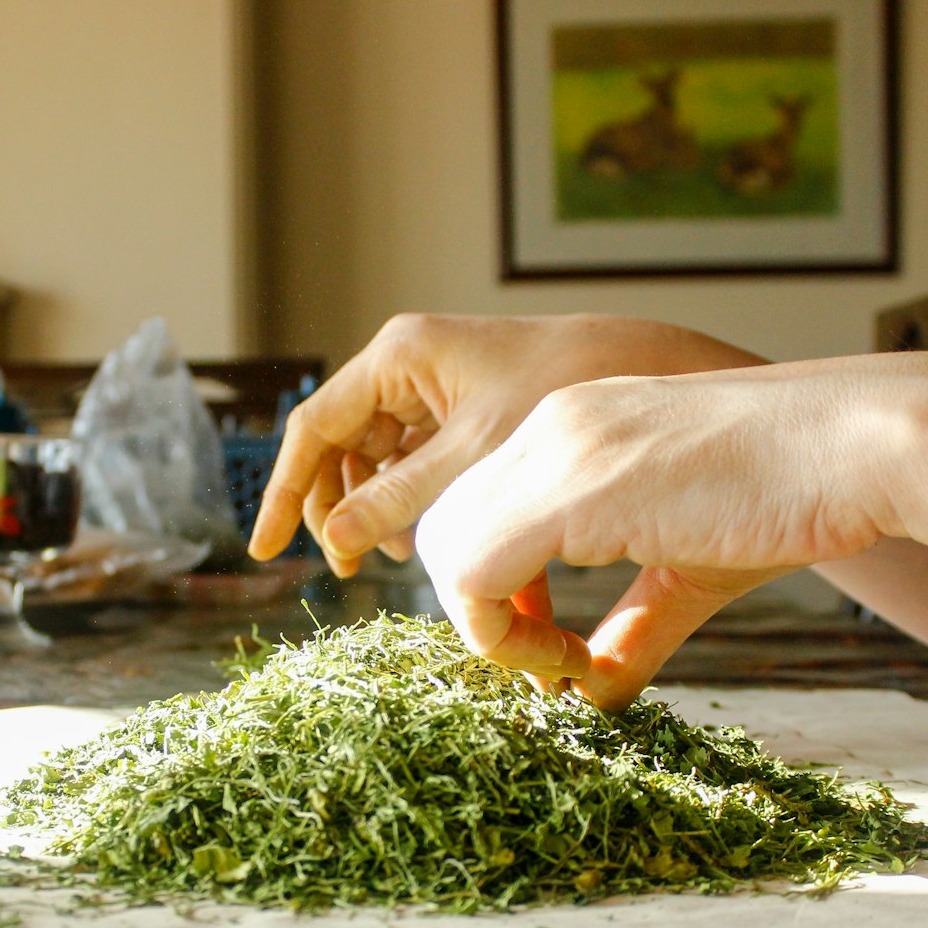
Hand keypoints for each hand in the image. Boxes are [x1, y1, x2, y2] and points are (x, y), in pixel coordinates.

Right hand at [246, 314, 762, 575]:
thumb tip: (335, 543)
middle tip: (345, 571)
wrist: (660, 369)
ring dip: (382, 516)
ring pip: (384, 464)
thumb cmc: (571, 392)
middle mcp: (414, 367)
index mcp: (402, 356)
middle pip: (344, 449)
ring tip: (396, 563)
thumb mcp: (475, 456)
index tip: (267, 554)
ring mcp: (443, 390)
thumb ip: (399, 500)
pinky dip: (423, 509)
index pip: (315, 428)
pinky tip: (436, 546)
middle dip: (339, 511)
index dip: (285, 493)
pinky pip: (425, 467)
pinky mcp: (474, 416)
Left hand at [415, 363, 896, 708]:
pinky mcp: (573, 489)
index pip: (473, 510)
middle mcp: (547, 427)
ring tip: (564, 663)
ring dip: (488, 628)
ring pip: (444, 549)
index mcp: (570, 429)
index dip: (493, 592)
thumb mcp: (691, 565)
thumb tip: (596, 693)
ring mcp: (554, 451)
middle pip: (442, 528)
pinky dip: (503, 634)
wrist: (863, 445)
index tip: (555, 645)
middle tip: (552, 662)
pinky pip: (475, 573)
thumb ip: (632, 625)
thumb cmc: (796, 496)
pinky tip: (572, 659)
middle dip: (477, 611)